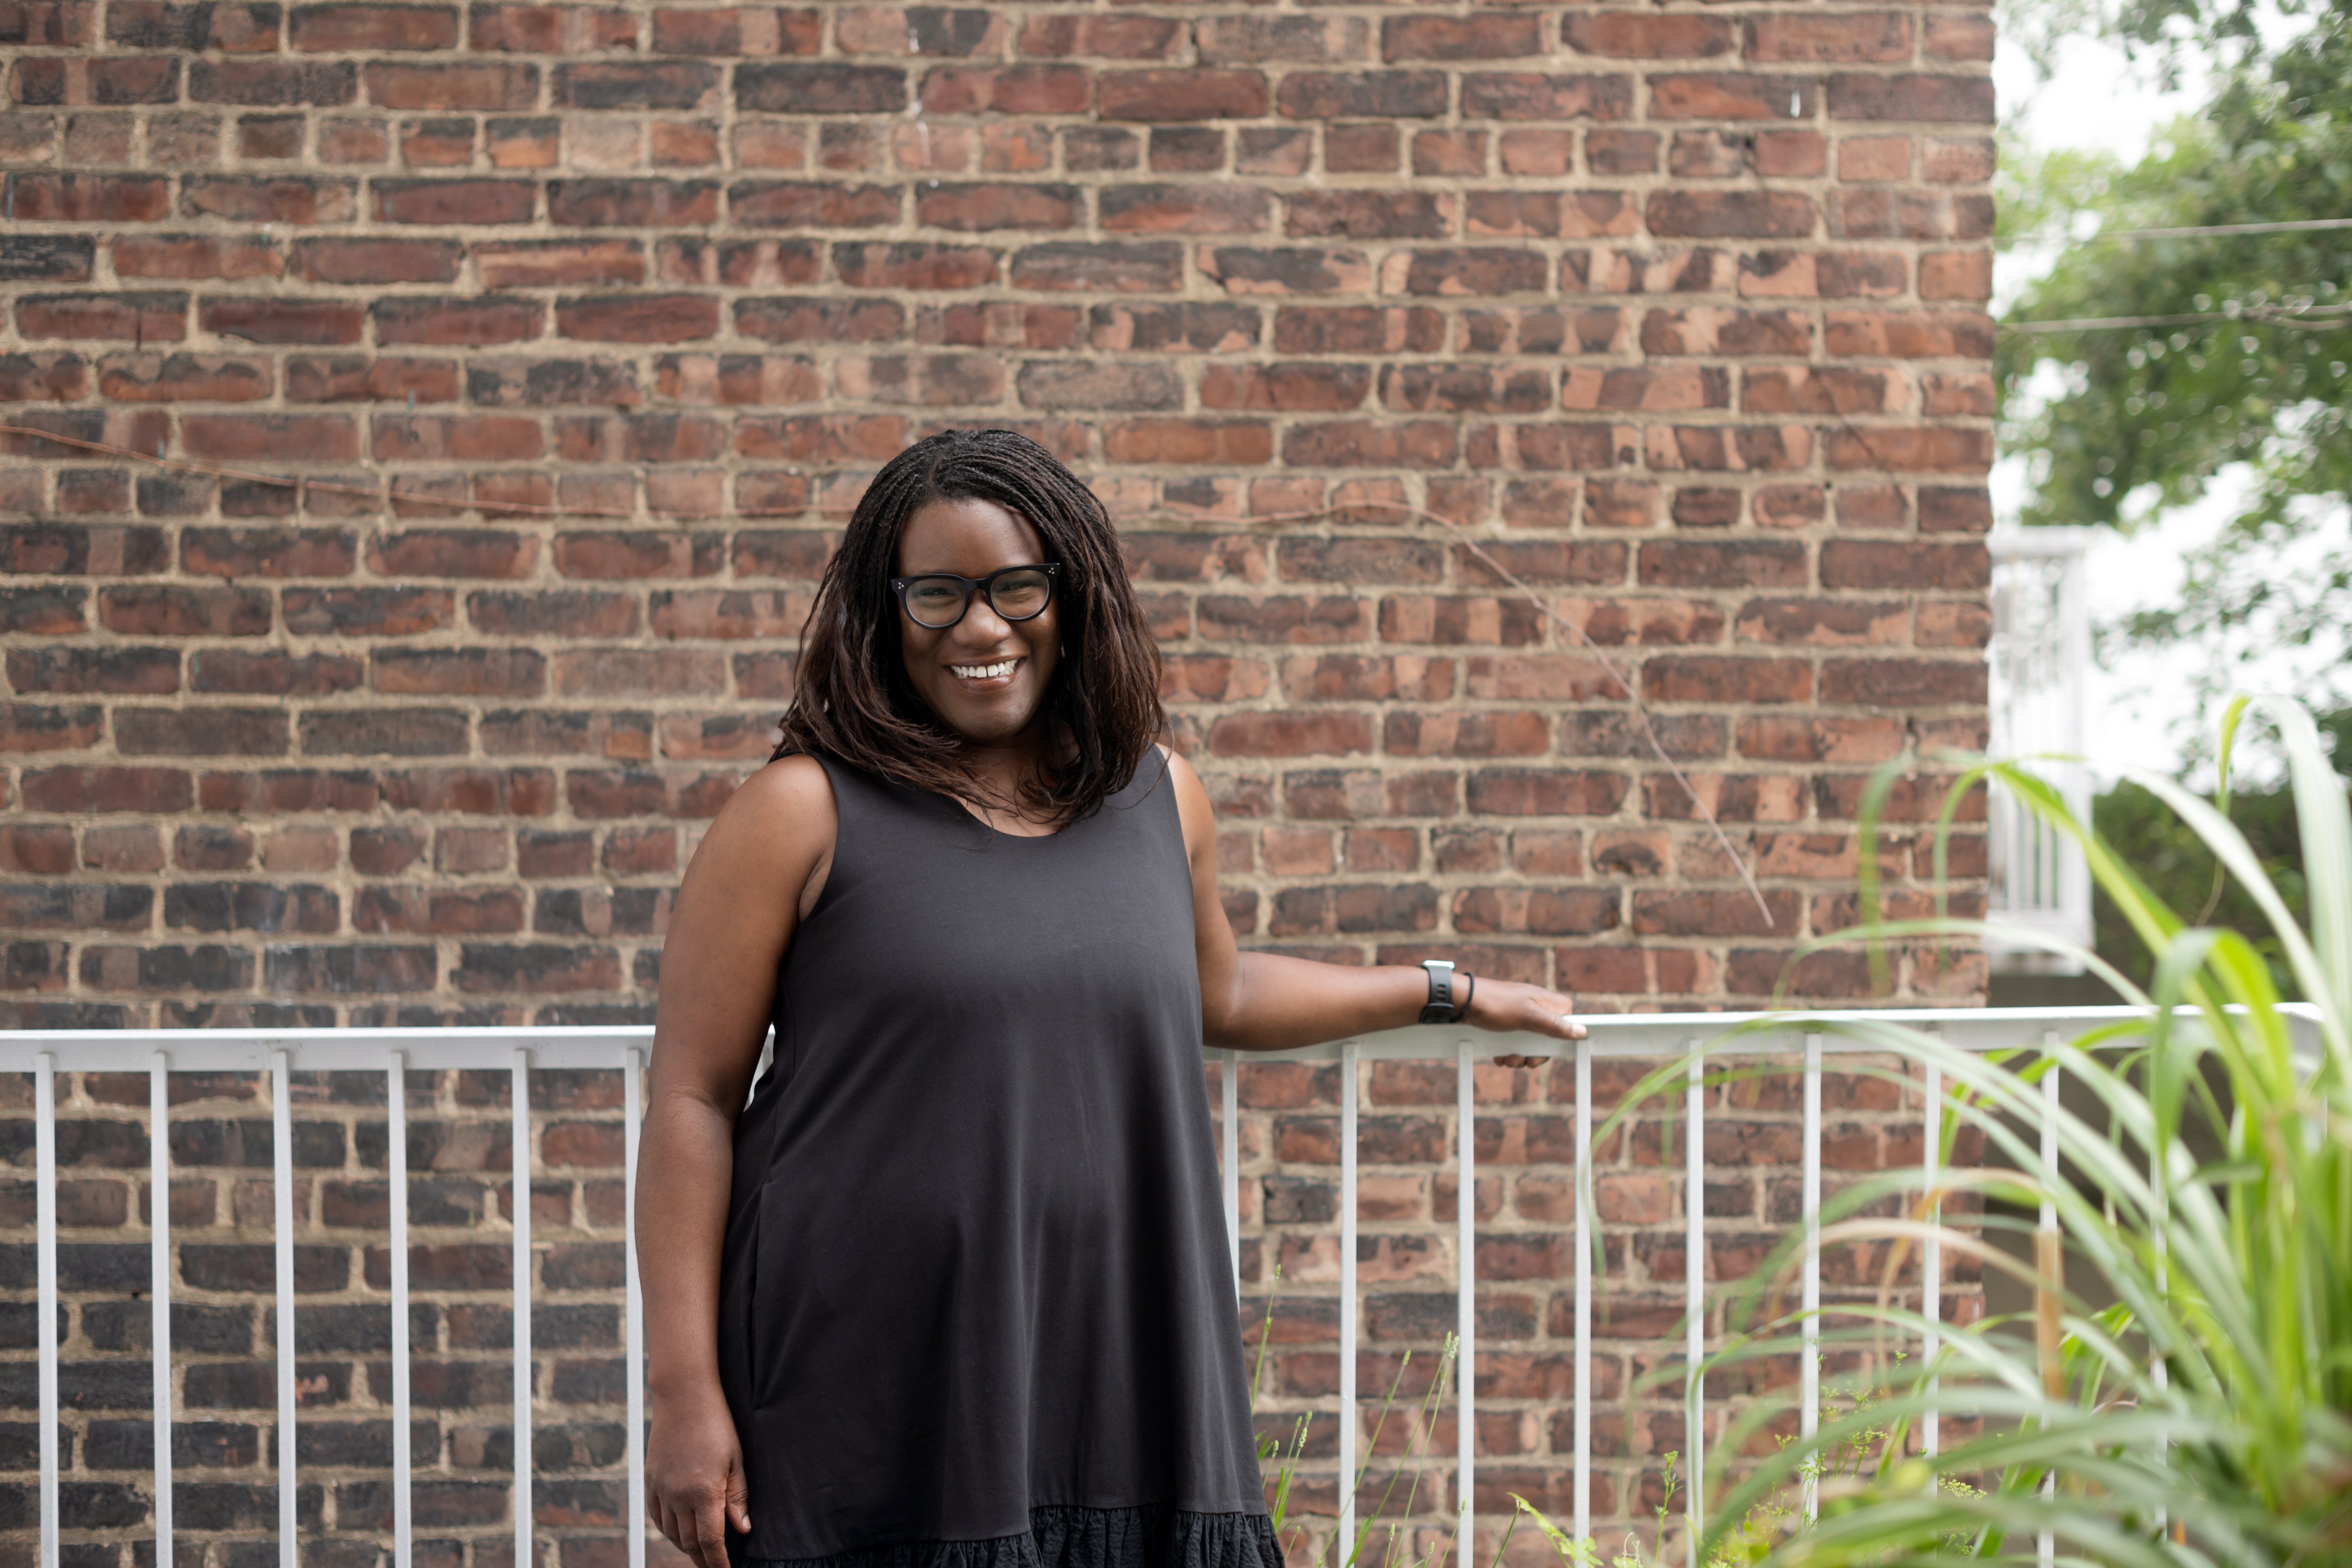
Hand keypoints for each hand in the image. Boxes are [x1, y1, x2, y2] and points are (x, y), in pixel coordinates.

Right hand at [646, 1390, 750, 1567]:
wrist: (684, 1396)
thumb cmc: (717, 1424)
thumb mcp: (736, 1459)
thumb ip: (738, 1497)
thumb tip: (742, 1530)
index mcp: (703, 1492)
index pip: (710, 1542)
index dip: (718, 1563)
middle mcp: (678, 1495)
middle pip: (689, 1542)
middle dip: (704, 1559)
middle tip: (716, 1565)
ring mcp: (660, 1489)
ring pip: (672, 1533)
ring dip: (686, 1546)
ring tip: (702, 1551)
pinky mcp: (650, 1481)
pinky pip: (657, 1517)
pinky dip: (669, 1530)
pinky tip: (680, 1531)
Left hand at [1457, 975, 1584, 1068]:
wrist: (1461, 1002)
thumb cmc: (1494, 1005)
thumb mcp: (1527, 1016)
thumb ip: (1554, 1024)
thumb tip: (1581, 1031)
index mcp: (1546, 1001)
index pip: (1568, 1021)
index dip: (1562, 1038)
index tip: (1548, 1050)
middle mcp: (1535, 1007)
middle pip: (1548, 1037)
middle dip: (1536, 1053)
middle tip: (1525, 1061)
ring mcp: (1520, 1015)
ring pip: (1530, 1043)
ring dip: (1520, 1056)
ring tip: (1507, 1060)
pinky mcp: (1506, 1024)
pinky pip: (1514, 1042)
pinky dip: (1509, 1052)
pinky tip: (1499, 1057)